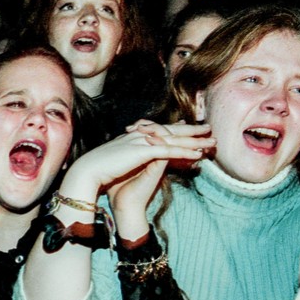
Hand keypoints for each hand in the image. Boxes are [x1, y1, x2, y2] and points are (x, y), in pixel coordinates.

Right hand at [61, 121, 213, 199]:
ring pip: (174, 139)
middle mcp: (139, 135)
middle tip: (208, 128)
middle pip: (170, 130)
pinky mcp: (143, 152)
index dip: (175, 129)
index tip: (189, 127)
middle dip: (191, 130)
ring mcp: (142, 142)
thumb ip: (128, 155)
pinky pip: (169, 151)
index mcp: (133, 137)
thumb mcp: (117, 160)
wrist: (88, 172)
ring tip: (211, 141)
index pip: (159, 130)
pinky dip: (184, 152)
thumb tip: (134, 155)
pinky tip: (198, 154)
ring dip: (194, 140)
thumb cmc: (98, 169)